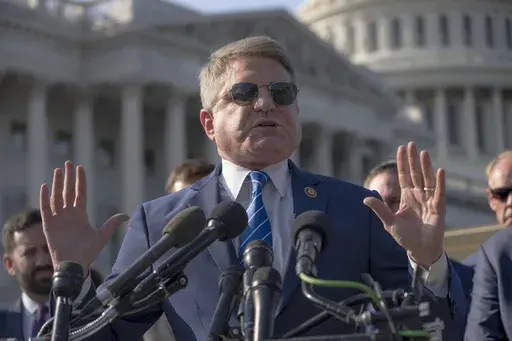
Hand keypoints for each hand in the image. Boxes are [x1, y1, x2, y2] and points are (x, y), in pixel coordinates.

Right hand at [40, 161, 129, 275]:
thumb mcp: (101, 236)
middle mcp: (69, 214)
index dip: (80, 181)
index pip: (80, 193)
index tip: (80, 168)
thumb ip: (111, 224)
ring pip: (57, 197)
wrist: (74, 265)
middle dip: (68, 177)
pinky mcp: (49, 225)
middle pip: (68, 191)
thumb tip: (126, 215)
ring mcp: (58, 218)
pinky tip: (45, 187)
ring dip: (57, 183)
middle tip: (68, 163)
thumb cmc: (87, 253)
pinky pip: (45, 209)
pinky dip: (44, 198)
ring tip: (58, 170)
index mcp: (81, 215)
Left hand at [364, 142, 444, 267]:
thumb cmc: (405, 237)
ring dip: (426, 166)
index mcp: (407, 197)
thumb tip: (365, 198)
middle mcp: (418, 195)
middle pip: (415, 174)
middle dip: (413, 160)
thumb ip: (380, 209)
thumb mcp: (389, 222)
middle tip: (411, 144)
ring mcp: (429, 200)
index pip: (404, 176)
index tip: (401, 148)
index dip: (402, 163)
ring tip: (424, 153)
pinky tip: (439, 171)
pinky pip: (439, 193)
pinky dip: (440, 182)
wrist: (420, 250)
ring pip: (427, 179)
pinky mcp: (438, 208)